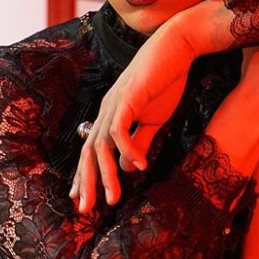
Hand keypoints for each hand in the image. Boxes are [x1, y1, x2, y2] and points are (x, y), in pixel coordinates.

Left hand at [70, 20, 196, 212]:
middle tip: (86, 209)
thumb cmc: (164, 81)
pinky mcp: (129, 97)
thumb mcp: (153, 120)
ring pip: (101, 144)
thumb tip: (126, 167)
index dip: (85, 174)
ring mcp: (116, 103)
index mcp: (110, 114)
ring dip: (105, 173)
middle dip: (86, 181)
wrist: (176, 50)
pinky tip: (140, 166)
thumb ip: (140, 142)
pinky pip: (121, 129)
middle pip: (89, 150)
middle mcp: (107, 110)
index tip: (82, 199)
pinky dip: (129, 150)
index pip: (91, 149)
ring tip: (113, 198)